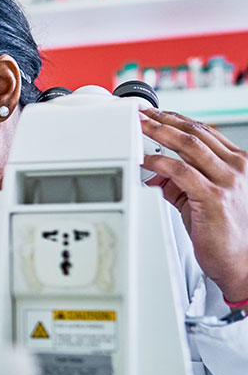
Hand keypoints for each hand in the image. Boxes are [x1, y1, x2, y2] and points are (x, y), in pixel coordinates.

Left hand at [140, 107, 247, 301]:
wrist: (241, 262)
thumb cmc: (224, 233)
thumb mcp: (202, 199)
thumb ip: (181, 183)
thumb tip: (155, 171)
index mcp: (237, 163)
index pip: (204, 131)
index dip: (175, 119)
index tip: (154, 113)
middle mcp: (236, 167)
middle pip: (194, 132)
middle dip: (163, 120)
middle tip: (139, 114)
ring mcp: (227, 181)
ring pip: (188, 145)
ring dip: (159, 132)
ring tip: (138, 128)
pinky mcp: (214, 198)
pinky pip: (181, 172)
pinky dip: (159, 163)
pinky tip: (144, 160)